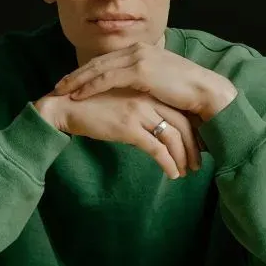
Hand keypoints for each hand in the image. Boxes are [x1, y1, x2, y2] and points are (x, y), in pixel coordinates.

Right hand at [35, 90, 200, 178]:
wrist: (66, 107)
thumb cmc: (94, 107)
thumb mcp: (124, 102)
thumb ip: (143, 112)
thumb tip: (160, 131)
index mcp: (149, 91)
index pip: (181, 111)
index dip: (193, 132)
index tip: (198, 147)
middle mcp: (148, 99)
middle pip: (183, 124)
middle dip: (193, 147)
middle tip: (198, 163)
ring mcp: (139, 112)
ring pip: (173, 137)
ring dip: (183, 157)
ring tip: (187, 172)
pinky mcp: (129, 127)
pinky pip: (157, 149)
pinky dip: (168, 163)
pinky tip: (173, 174)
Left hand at [51, 41, 237, 120]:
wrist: (206, 93)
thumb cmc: (188, 93)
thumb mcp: (162, 82)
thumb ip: (146, 80)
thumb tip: (135, 91)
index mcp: (143, 49)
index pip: (107, 59)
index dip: (87, 70)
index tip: (72, 81)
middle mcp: (138, 49)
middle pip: (98, 61)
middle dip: (76, 74)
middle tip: (58, 85)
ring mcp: (138, 58)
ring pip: (98, 69)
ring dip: (77, 80)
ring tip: (61, 91)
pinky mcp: (139, 71)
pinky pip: (106, 79)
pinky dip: (89, 86)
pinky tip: (77, 95)